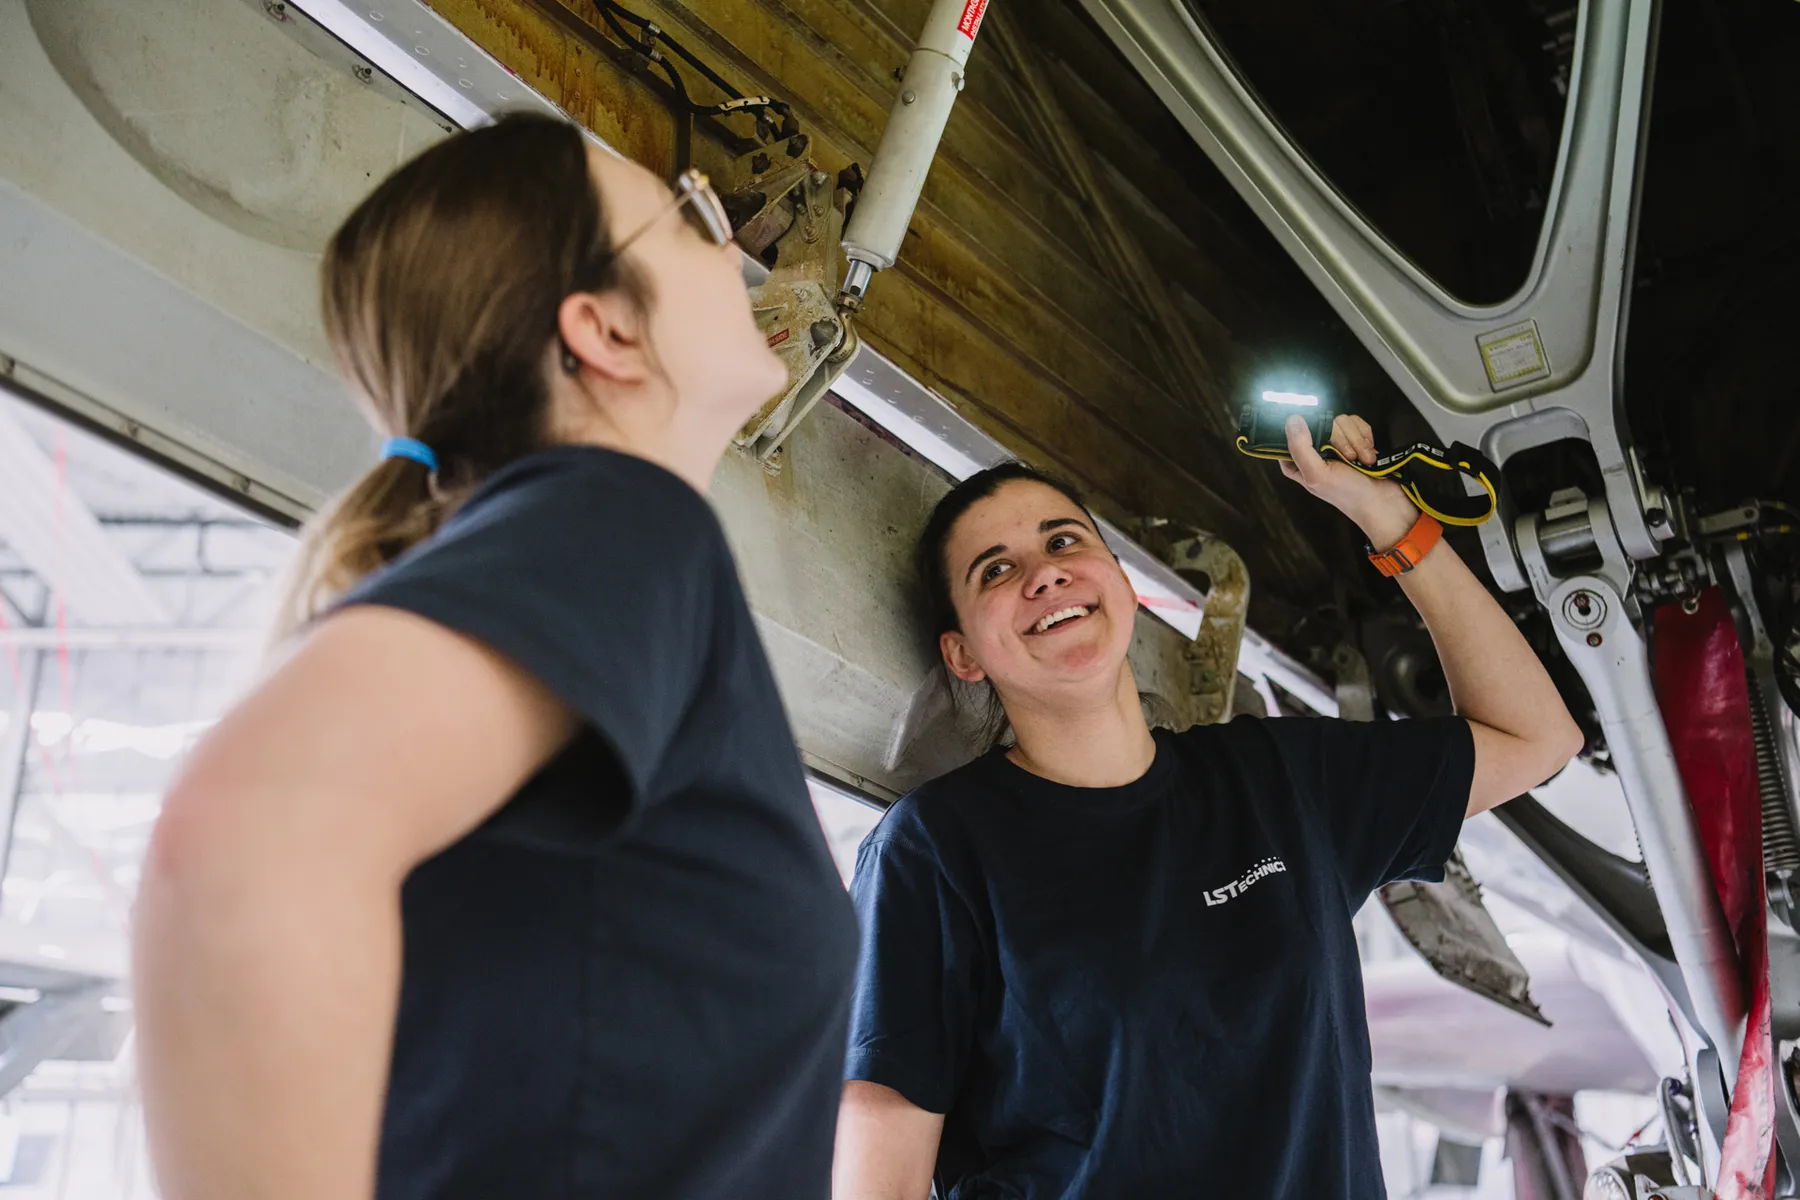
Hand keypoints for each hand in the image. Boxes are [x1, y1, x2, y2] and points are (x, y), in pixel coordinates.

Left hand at [1278, 414, 1418, 547]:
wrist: (1384, 500)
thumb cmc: (1348, 494)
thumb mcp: (1317, 475)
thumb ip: (1300, 448)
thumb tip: (1292, 420)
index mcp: (1299, 462)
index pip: (1292, 435)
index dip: (1305, 433)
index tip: (1319, 441)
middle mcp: (1316, 451)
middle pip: (1322, 423)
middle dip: (1342, 441)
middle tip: (1350, 459)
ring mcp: (1337, 444)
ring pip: (1341, 421)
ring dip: (1357, 441)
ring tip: (1364, 460)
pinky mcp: (1355, 438)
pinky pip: (1356, 423)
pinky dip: (1365, 437)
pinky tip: (1368, 454)